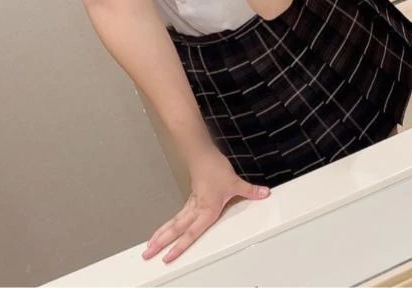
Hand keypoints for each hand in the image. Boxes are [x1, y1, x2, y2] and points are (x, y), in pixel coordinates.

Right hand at [142, 149, 269, 262]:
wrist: (202, 153)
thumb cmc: (214, 168)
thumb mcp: (235, 182)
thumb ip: (250, 191)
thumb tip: (264, 194)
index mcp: (206, 210)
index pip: (190, 233)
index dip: (179, 247)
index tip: (167, 257)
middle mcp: (196, 209)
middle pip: (175, 230)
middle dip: (161, 243)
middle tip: (147, 254)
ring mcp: (191, 204)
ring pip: (173, 223)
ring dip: (160, 234)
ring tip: (149, 246)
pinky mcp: (191, 199)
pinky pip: (177, 216)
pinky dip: (168, 225)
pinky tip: (164, 231)